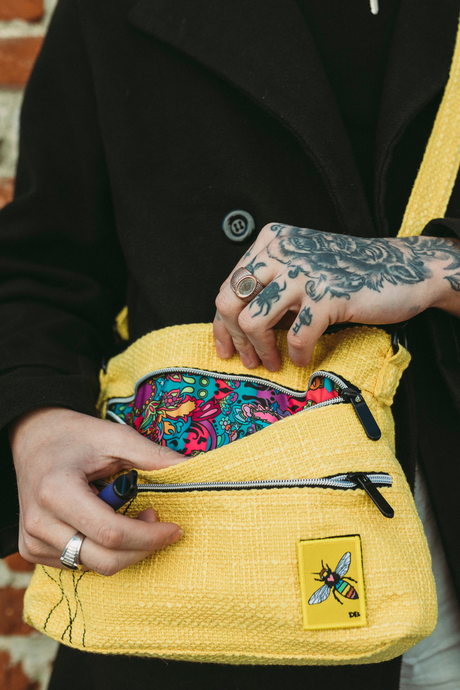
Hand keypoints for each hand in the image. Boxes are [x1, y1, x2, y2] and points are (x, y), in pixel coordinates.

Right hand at [9, 407, 184, 575]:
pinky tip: (105, 524)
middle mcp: (39, 522)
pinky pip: (78, 564)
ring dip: (123, 549)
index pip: (112, 533)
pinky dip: (102, 549)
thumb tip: (195, 469)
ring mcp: (32, 540)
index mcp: (57, 492)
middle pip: (104, 559)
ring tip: (130, 516)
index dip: (150, 536)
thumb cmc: (76, 436)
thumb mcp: (116, 437)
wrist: (34, 437)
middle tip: (155, 521)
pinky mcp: (32, 550)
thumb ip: (154, 457)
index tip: (175, 528)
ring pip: (93, 566)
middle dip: (142, 547)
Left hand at [214, 224, 459, 370]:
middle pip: (229, 303)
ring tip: (275, 362)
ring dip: (262, 351)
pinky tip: (305, 359)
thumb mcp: (300, 267)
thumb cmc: (347, 274)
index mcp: (272, 241)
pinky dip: (298, 356)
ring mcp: (304, 271)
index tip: (227, 349)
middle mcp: (282, 250)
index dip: (222, 325)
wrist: (403, 269)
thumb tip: (234, 328)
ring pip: (253, 322)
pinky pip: (296, 338)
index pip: (228, 286)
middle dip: (236, 339)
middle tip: (251, 360)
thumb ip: (269, 286)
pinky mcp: (328, 295)